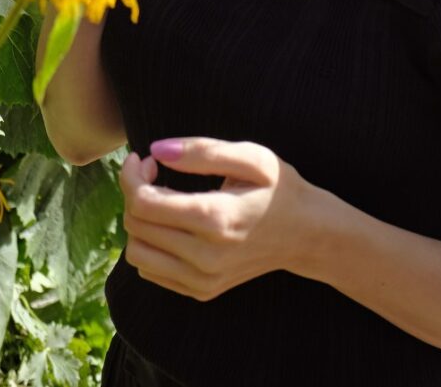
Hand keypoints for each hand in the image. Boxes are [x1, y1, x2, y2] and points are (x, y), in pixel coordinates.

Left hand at [120, 137, 316, 300]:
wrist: (307, 235)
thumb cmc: (279, 188)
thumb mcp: (251, 156)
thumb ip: (202, 151)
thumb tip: (157, 149)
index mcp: (215, 219)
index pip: (143, 203)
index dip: (133, 175)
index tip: (146, 158)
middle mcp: (205, 257)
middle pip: (136, 226)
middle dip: (134, 191)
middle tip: (153, 170)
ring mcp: (203, 279)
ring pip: (137, 253)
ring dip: (137, 221)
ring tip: (158, 198)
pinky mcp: (202, 291)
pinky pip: (151, 272)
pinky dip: (149, 244)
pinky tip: (169, 222)